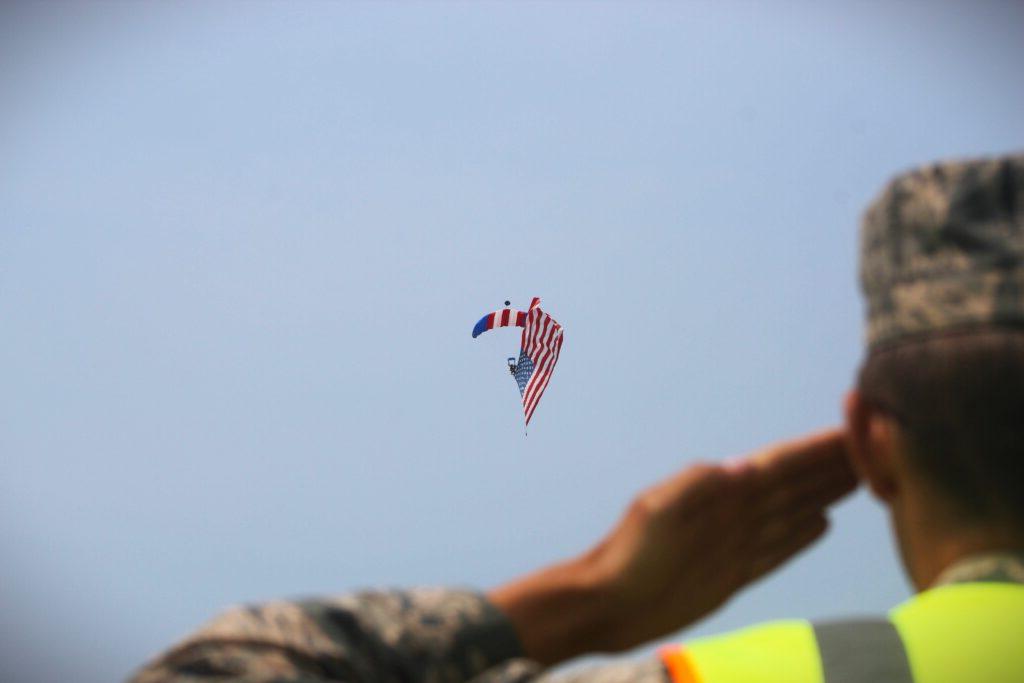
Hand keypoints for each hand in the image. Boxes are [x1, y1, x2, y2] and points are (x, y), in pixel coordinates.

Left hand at [489, 428, 857, 664]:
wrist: (609, 602)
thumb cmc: (627, 554)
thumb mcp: (657, 511)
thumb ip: (698, 486)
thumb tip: (745, 466)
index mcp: (720, 491)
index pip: (780, 464)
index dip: (817, 449)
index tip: (854, 430)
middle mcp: (734, 512)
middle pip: (795, 483)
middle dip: (832, 464)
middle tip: (877, 445)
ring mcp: (736, 542)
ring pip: (793, 512)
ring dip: (824, 493)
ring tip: (860, 476)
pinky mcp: (734, 573)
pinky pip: (778, 549)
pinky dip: (801, 535)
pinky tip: (823, 522)